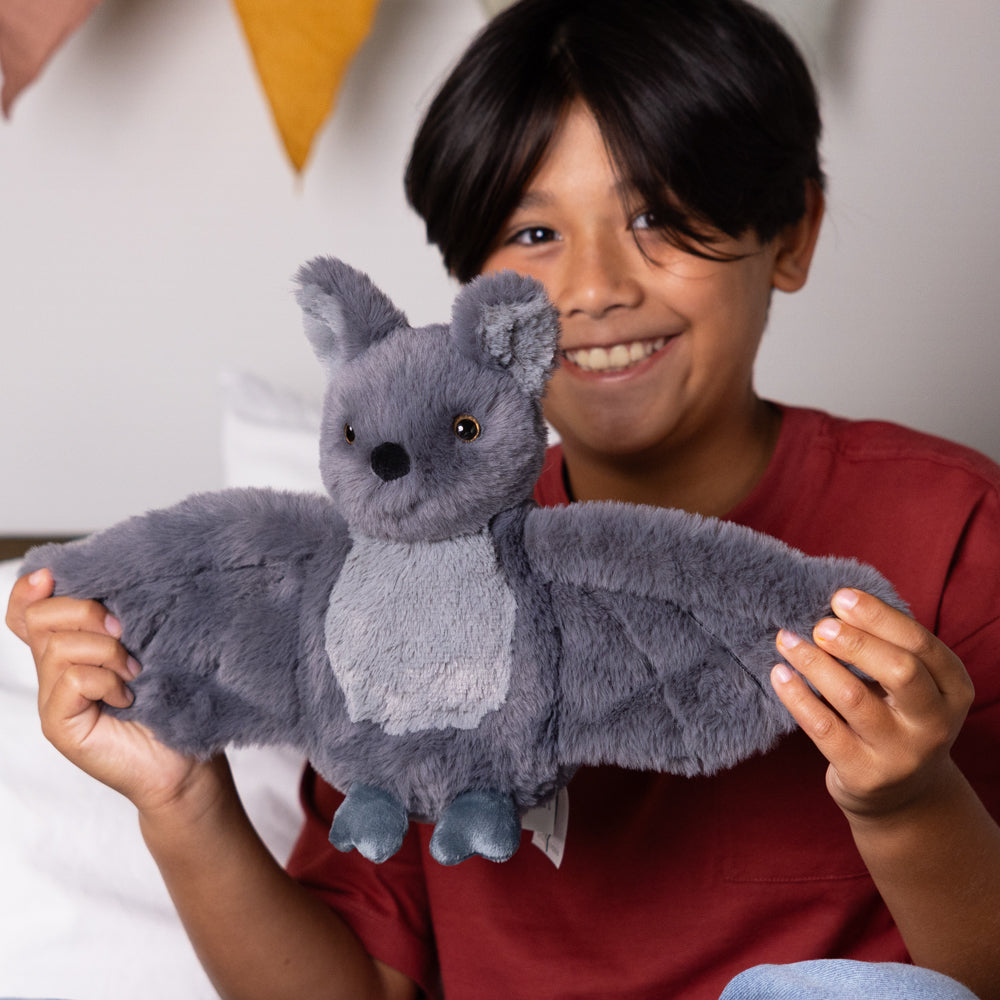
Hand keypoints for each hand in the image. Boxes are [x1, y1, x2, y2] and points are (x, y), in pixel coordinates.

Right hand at [6, 569, 213, 815]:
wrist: (185, 758)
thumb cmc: (171, 701)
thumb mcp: (145, 647)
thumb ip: (118, 619)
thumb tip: (114, 578)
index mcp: (70, 647)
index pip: (26, 611)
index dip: (29, 589)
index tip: (52, 574)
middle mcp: (53, 670)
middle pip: (40, 617)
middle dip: (86, 612)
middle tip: (125, 633)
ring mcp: (52, 699)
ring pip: (59, 647)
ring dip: (108, 652)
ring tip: (135, 672)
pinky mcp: (59, 725)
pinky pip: (72, 680)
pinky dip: (106, 681)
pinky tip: (127, 696)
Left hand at [771, 588, 974, 819]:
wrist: (903, 796)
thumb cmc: (897, 719)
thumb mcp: (911, 687)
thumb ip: (886, 648)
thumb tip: (835, 604)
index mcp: (954, 690)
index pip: (921, 644)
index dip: (879, 616)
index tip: (840, 597)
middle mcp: (935, 724)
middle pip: (899, 670)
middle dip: (855, 641)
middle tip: (819, 625)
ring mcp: (901, 754)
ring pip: (853, 697)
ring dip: (814, 662)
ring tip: (786, 640)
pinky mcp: (865, 774)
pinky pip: (823, 728)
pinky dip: (796, 696)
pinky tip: (779, 673)